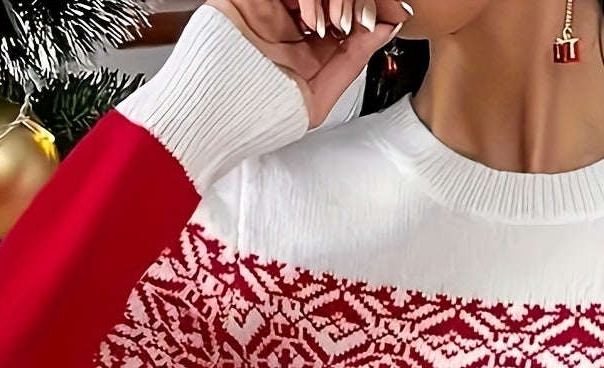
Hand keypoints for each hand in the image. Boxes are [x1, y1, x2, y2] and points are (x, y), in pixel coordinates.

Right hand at [206, 0, 409, 127]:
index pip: (344, 16)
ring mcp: (267, 7)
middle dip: (355, 2)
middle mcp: (288, 24)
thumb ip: (352, 60)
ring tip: (331, 26)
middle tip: (362, 19)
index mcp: (305, 48)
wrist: (212, 119)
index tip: (391, 15)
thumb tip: (385, 29)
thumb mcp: (318, 97)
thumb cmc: (256, 119)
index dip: (370, 11)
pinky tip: (311, 18)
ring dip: (331, 0)